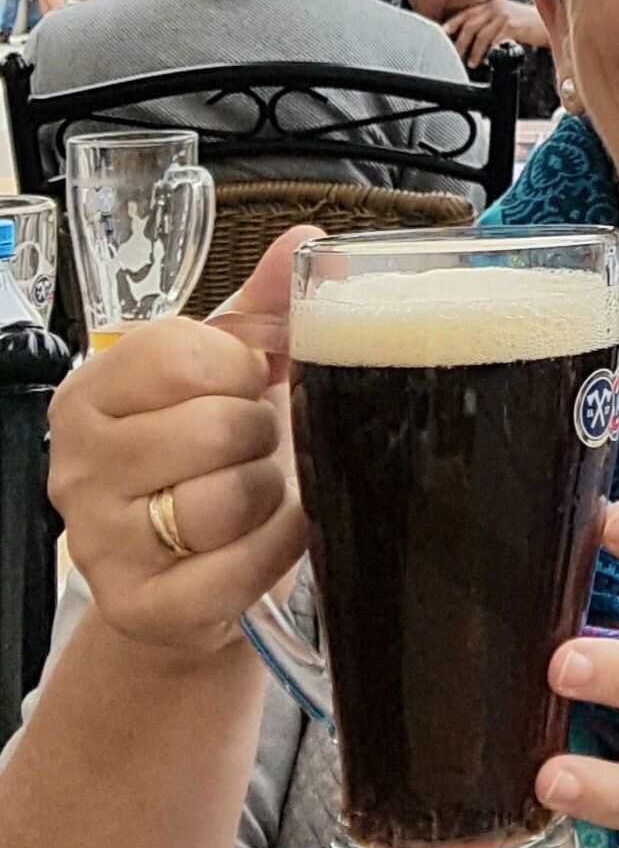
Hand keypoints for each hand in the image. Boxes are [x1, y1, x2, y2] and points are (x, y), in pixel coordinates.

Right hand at [45, 226, 316, 659]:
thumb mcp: (236, 370)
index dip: (243, 369)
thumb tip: (309, 242)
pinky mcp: (140, 606)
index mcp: (95, 391)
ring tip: (258, 492)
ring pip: (225, 500)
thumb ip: (269, 304)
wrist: (205, 570)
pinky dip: (276, 549)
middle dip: (261, 435)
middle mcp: (79, 465)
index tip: (245, 385)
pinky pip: (237, 569)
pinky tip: (273, 536)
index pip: (184, 355)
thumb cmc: (220, 455)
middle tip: (254, 446)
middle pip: (214, 429)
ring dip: (268, 494)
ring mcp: (100, 541)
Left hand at [442, 0, 550, 66]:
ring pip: (480, 34)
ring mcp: (504, 15)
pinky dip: (488, 52)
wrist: (553, 23)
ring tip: (472, 62)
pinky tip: (487, 59)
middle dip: (460, 41)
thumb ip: (493, 22)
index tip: (443, 32)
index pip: (467, 12)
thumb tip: (476, 38)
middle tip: (455, 55)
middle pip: (470, 23)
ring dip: (473, 51)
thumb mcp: (510, 18)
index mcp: (493, 4)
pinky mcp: (513, 25)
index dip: (453, 22)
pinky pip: (494, 40)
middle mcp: (496, 7)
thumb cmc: (532, 24)